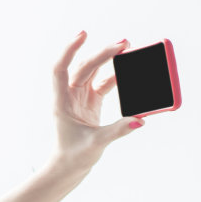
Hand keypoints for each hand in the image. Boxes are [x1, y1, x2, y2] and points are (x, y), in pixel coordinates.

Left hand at [50, 31, 142, 172]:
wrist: (69, 167)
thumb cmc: (74, 156)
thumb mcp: (96, 144)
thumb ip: (118, 130)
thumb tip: (140, 120)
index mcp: (62, 102)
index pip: (60, 69)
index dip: (69, 50)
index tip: (83, 34)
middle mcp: (69, 96)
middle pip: (84, 66)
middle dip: (103, 53)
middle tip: (124, 44)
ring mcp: (80, 97)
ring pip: (94, 71)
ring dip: (109, 59)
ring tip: (127, 49)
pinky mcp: (91, 102)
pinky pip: (103, 83)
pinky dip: (116, 76)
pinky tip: (128, 72)